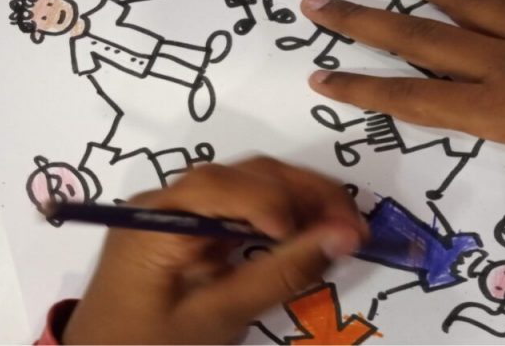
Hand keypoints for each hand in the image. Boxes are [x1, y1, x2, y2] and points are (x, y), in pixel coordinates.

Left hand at [64, 158, 366, 344]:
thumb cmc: (149, 344)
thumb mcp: (218, 317)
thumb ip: (279, 274)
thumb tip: (344, 235)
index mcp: (156, 221)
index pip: (225, 186)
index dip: (283, 202)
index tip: (332, 233)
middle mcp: (161, 203)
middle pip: (242, 175)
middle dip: (303, 193)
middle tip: (355, 229)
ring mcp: (170, 211)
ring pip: (244, 184)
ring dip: (295, 200)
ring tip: (339, 232)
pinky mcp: (181, 227)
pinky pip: (233, 205)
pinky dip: (274, 216)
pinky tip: (304, 238)